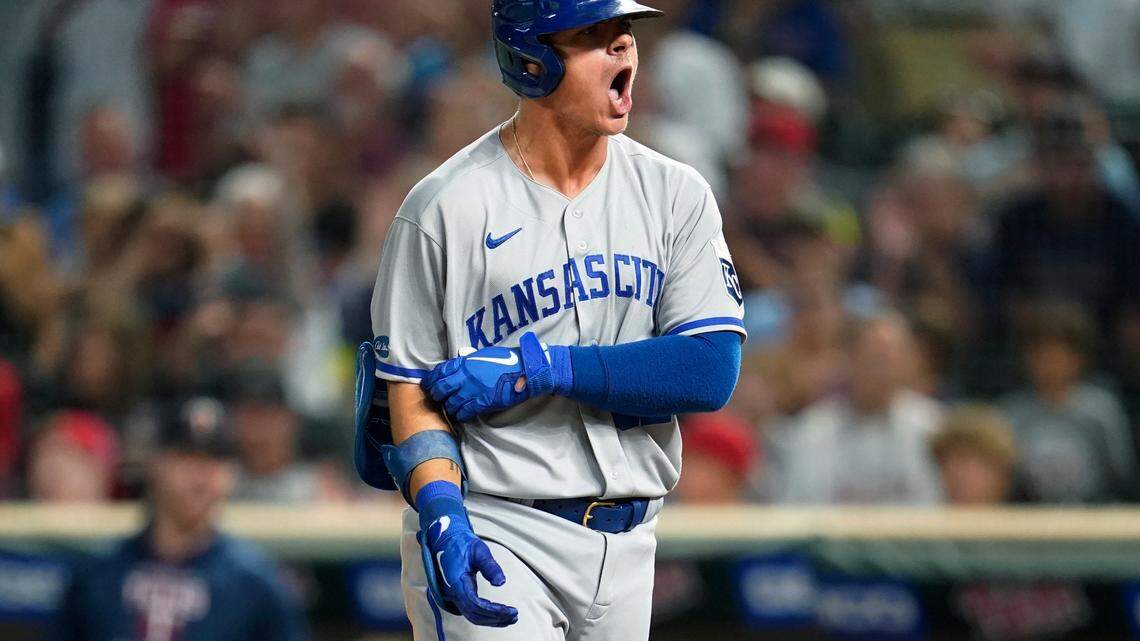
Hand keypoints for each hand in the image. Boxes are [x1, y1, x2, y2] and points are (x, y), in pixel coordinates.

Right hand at [419, 508, 517, 626]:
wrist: (447, 540)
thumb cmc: (463, 544)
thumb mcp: (479, 550)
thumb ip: (490, 566)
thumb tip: (501, 583)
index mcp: (457, 581)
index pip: (474, 604)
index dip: (492, 610)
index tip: (509, 610)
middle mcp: (453, 593)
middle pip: (474, 614)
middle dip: (495, 618)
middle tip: (514, 616)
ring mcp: (453, 596)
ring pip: (472, 616)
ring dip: (491, 620)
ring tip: (510, 618)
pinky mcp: (458, 596)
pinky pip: (470, 611)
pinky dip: (485, 616)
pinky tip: (499, 615)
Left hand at [422, 331, 568, 421]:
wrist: (524, 370)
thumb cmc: (506, 360)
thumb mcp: (484, 355)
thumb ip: (469, 360)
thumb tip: (459, 362)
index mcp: (466, 362)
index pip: (440, 371)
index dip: (431, 379)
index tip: (428, 384)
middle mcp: (466, 376)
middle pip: (441, 388)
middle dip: (436, 394)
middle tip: (437, 398)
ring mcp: (473, 390)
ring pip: (451, 403)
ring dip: (449, 407)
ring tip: (450, 408)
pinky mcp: (483, 402)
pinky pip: (464, 412)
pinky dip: (460, 415)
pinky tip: (461, 415)